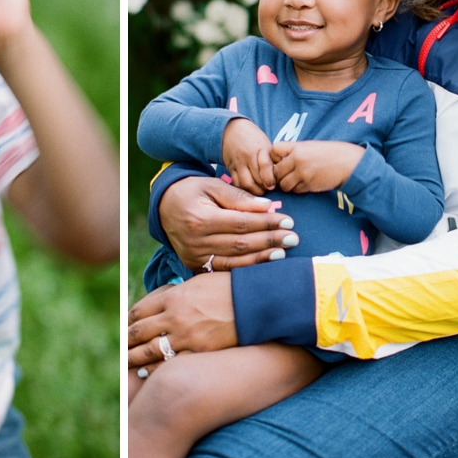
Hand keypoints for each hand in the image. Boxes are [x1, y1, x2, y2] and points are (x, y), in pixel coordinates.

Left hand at [127, 273, 236, 366]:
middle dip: (127, 341)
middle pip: (140, 332)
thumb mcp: (198, 282)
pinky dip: (156, 370)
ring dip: (135, 358)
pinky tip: (149, 374)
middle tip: (121, 348)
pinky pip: (170, 364)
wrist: (255, 301)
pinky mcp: (199, 352)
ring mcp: (186, 336)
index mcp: (173, 297)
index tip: (127, 327)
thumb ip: (178, 292)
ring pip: (150, 351)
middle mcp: (174, 317)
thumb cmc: (229, 287)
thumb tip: (165, 297)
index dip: (130, 321)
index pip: (140, 311)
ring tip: (128, 365)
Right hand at [159, 175, 298, 270]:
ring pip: (234, 262)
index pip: (241, 223)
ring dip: (261, 259)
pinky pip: (224, 270)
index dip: (266, 223)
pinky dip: (245, 269)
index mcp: (200, 218)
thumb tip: (268, 207)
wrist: (164, 207)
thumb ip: (239, 197)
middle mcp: (196, 241)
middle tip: (293, 238)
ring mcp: (195, 257)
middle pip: (240, 244)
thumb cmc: (192, 191)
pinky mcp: (195, 266)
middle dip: (269, 241)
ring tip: (283, 253)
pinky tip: (263, 265)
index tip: (288, 220)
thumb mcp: (212, 186)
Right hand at [221, 117, 275, 192]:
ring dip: (253, 191)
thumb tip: (284, 171)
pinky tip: (248, 190)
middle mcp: (248, 156)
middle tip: (267, 191)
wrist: (231, 130)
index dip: (270, 178)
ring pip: (245, 183)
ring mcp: (238, 163)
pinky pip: (236, 183)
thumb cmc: (253, 137)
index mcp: (259, 148)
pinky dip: (243, 189)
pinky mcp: (230, 168)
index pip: (266, 166)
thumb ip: (274, 157)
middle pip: (255, 179)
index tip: (273, 185)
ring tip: (259, 191)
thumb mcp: (266, 143)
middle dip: (263, 188)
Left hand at [270, 140, 364, 191]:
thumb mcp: (311, 146)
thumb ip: (295, 151)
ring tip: (295, 180)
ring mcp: (303, 174)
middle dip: (278, 175)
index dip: (274, 157)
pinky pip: (296, 191)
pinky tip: (305, 184)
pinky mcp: (309, 185)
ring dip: (287, 184)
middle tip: (285, 175)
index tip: (280, 159)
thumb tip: (278, 160)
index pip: (273, 150)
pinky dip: (297, 189)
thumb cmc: (331, 153)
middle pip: (276, 171)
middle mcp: (298, 160)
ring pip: (283, 184)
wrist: (350, 163)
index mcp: (297, 147)